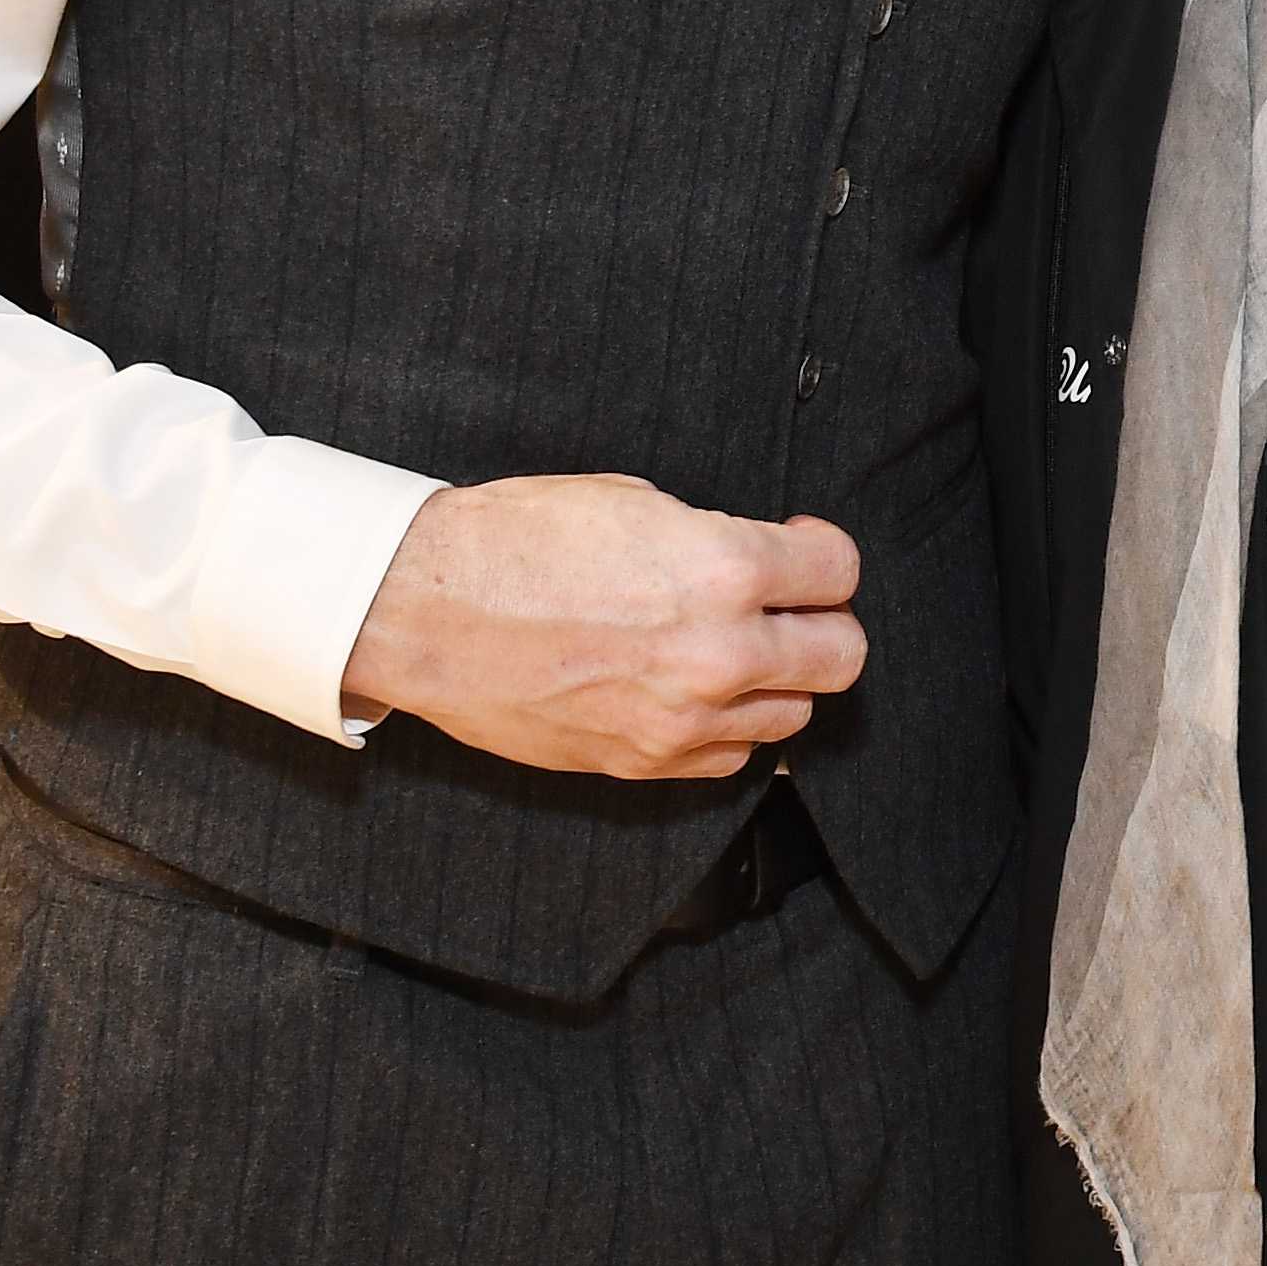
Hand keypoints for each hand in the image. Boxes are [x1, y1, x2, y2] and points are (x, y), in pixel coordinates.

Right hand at [334, 473, 860, 780]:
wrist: (424, 609)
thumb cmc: (515, 542)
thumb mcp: (635, 503)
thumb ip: (717, 541)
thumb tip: (763, 562)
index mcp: (725, 570)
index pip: (839, 572)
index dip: (824, 557)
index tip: (806, 553)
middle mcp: (719, 654)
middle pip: (843, 656)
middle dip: (823, 624)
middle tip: (789, 607)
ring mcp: (683, 719)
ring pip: (794, 715)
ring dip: (777, 681)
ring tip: (733, 650)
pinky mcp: (644, 762)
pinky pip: (731, 757)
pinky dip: (727, 728)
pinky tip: (694, 693)